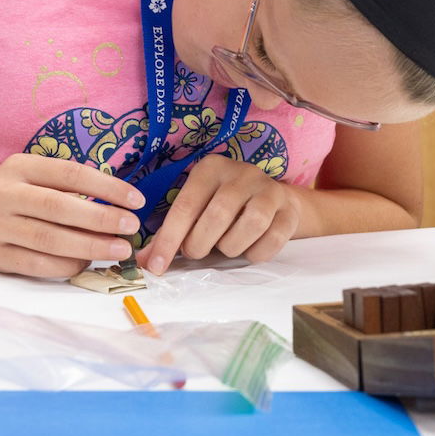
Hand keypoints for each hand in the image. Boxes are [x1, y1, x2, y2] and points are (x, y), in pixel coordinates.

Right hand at [0, 153, 144, 277]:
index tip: (136, 200)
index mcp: (20, 167)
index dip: (107, 187)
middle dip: (101, 219)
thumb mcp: (32, 174)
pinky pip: (36, 264)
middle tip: (132, 227)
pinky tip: (87, 263)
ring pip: (49, 239)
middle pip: (59, 207)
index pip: (70, 173)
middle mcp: (5, 194)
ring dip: (90, 246)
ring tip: (119, 250)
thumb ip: (66, 184)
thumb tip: (118, 203)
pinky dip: (66, 266)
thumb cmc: (12, 192)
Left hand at [137, 154, 299, 273]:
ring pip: (250, 225)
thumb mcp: (197, 210)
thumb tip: (145, 261)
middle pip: (218, 215)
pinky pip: (272, 239)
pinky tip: (248, 248)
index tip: (157, 266)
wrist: (274, 199)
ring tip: (225, 246)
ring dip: (231, 247)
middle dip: (200, 244)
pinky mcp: (289, 210)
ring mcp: (270, 190)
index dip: (169, 239)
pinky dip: (256, 253)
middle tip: (196, 253)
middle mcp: (243, 173)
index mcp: (212, 168)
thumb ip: (171, 234)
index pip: (186, 206)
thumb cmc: (225, 207)